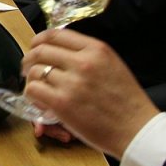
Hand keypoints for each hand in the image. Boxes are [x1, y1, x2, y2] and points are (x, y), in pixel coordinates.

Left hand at [21, 29, 158, 159]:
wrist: (137, 130)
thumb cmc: (127, 102)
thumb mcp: (112, 65)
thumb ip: (87, 55)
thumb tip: (58, 51)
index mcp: (96, 49)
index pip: (55, 34)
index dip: (39, 41)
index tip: (35, 48)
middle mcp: (83, 62)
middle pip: (40, 51)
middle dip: (29, 60)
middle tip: (28, 70)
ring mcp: (72, 82)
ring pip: (35, 71)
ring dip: (31, 80)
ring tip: (38, 89)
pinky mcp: (62, 103)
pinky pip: (33, 90)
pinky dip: (32, 96)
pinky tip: (41, 103)